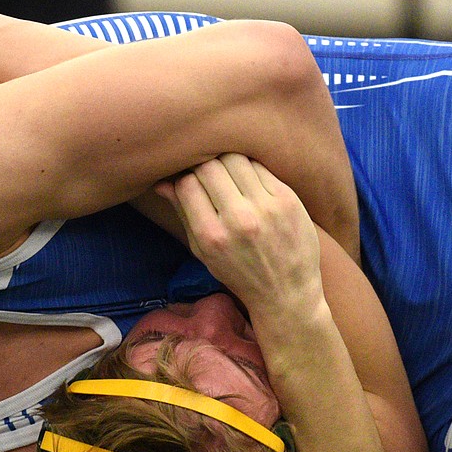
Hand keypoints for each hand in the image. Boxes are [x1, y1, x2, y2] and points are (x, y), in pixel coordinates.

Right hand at [156, 153, 322, 319]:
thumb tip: (163, 183)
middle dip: (203, 166)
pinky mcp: (288, 200)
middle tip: (208, 175)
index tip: (189, 181)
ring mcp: (266, 208)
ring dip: (226, 162)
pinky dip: (250, 168)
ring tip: (228, 174)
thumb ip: (184, 214)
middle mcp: (238, 220)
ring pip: (236, 159)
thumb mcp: (203, 252)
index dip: (184, 177)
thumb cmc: (239, 273)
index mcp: (212, 236)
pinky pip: (261, 167)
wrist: (286, 292)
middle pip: (210, 166)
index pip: (188, 184)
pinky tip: (249, 180)